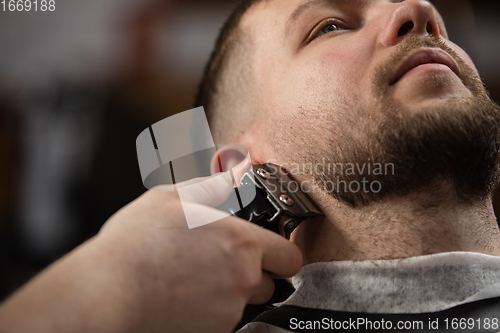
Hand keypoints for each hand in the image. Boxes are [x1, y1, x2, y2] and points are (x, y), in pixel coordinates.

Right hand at [0, 164, 302, 332]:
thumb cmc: (137, 243)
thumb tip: (234, 171)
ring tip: (194, 280)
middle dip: (253, 275)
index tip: (271, 252)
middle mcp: (242, 279)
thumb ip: (212, 187)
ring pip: (244, 304)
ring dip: (229, 294)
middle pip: (269, 283)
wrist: (108, 291)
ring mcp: (228, 310)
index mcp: (241, 242)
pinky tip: (184, 297)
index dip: (282, 253)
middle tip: (221, 265)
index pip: (290, 256)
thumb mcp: (172, 199)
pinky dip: (210, 313)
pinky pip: (223, 321)